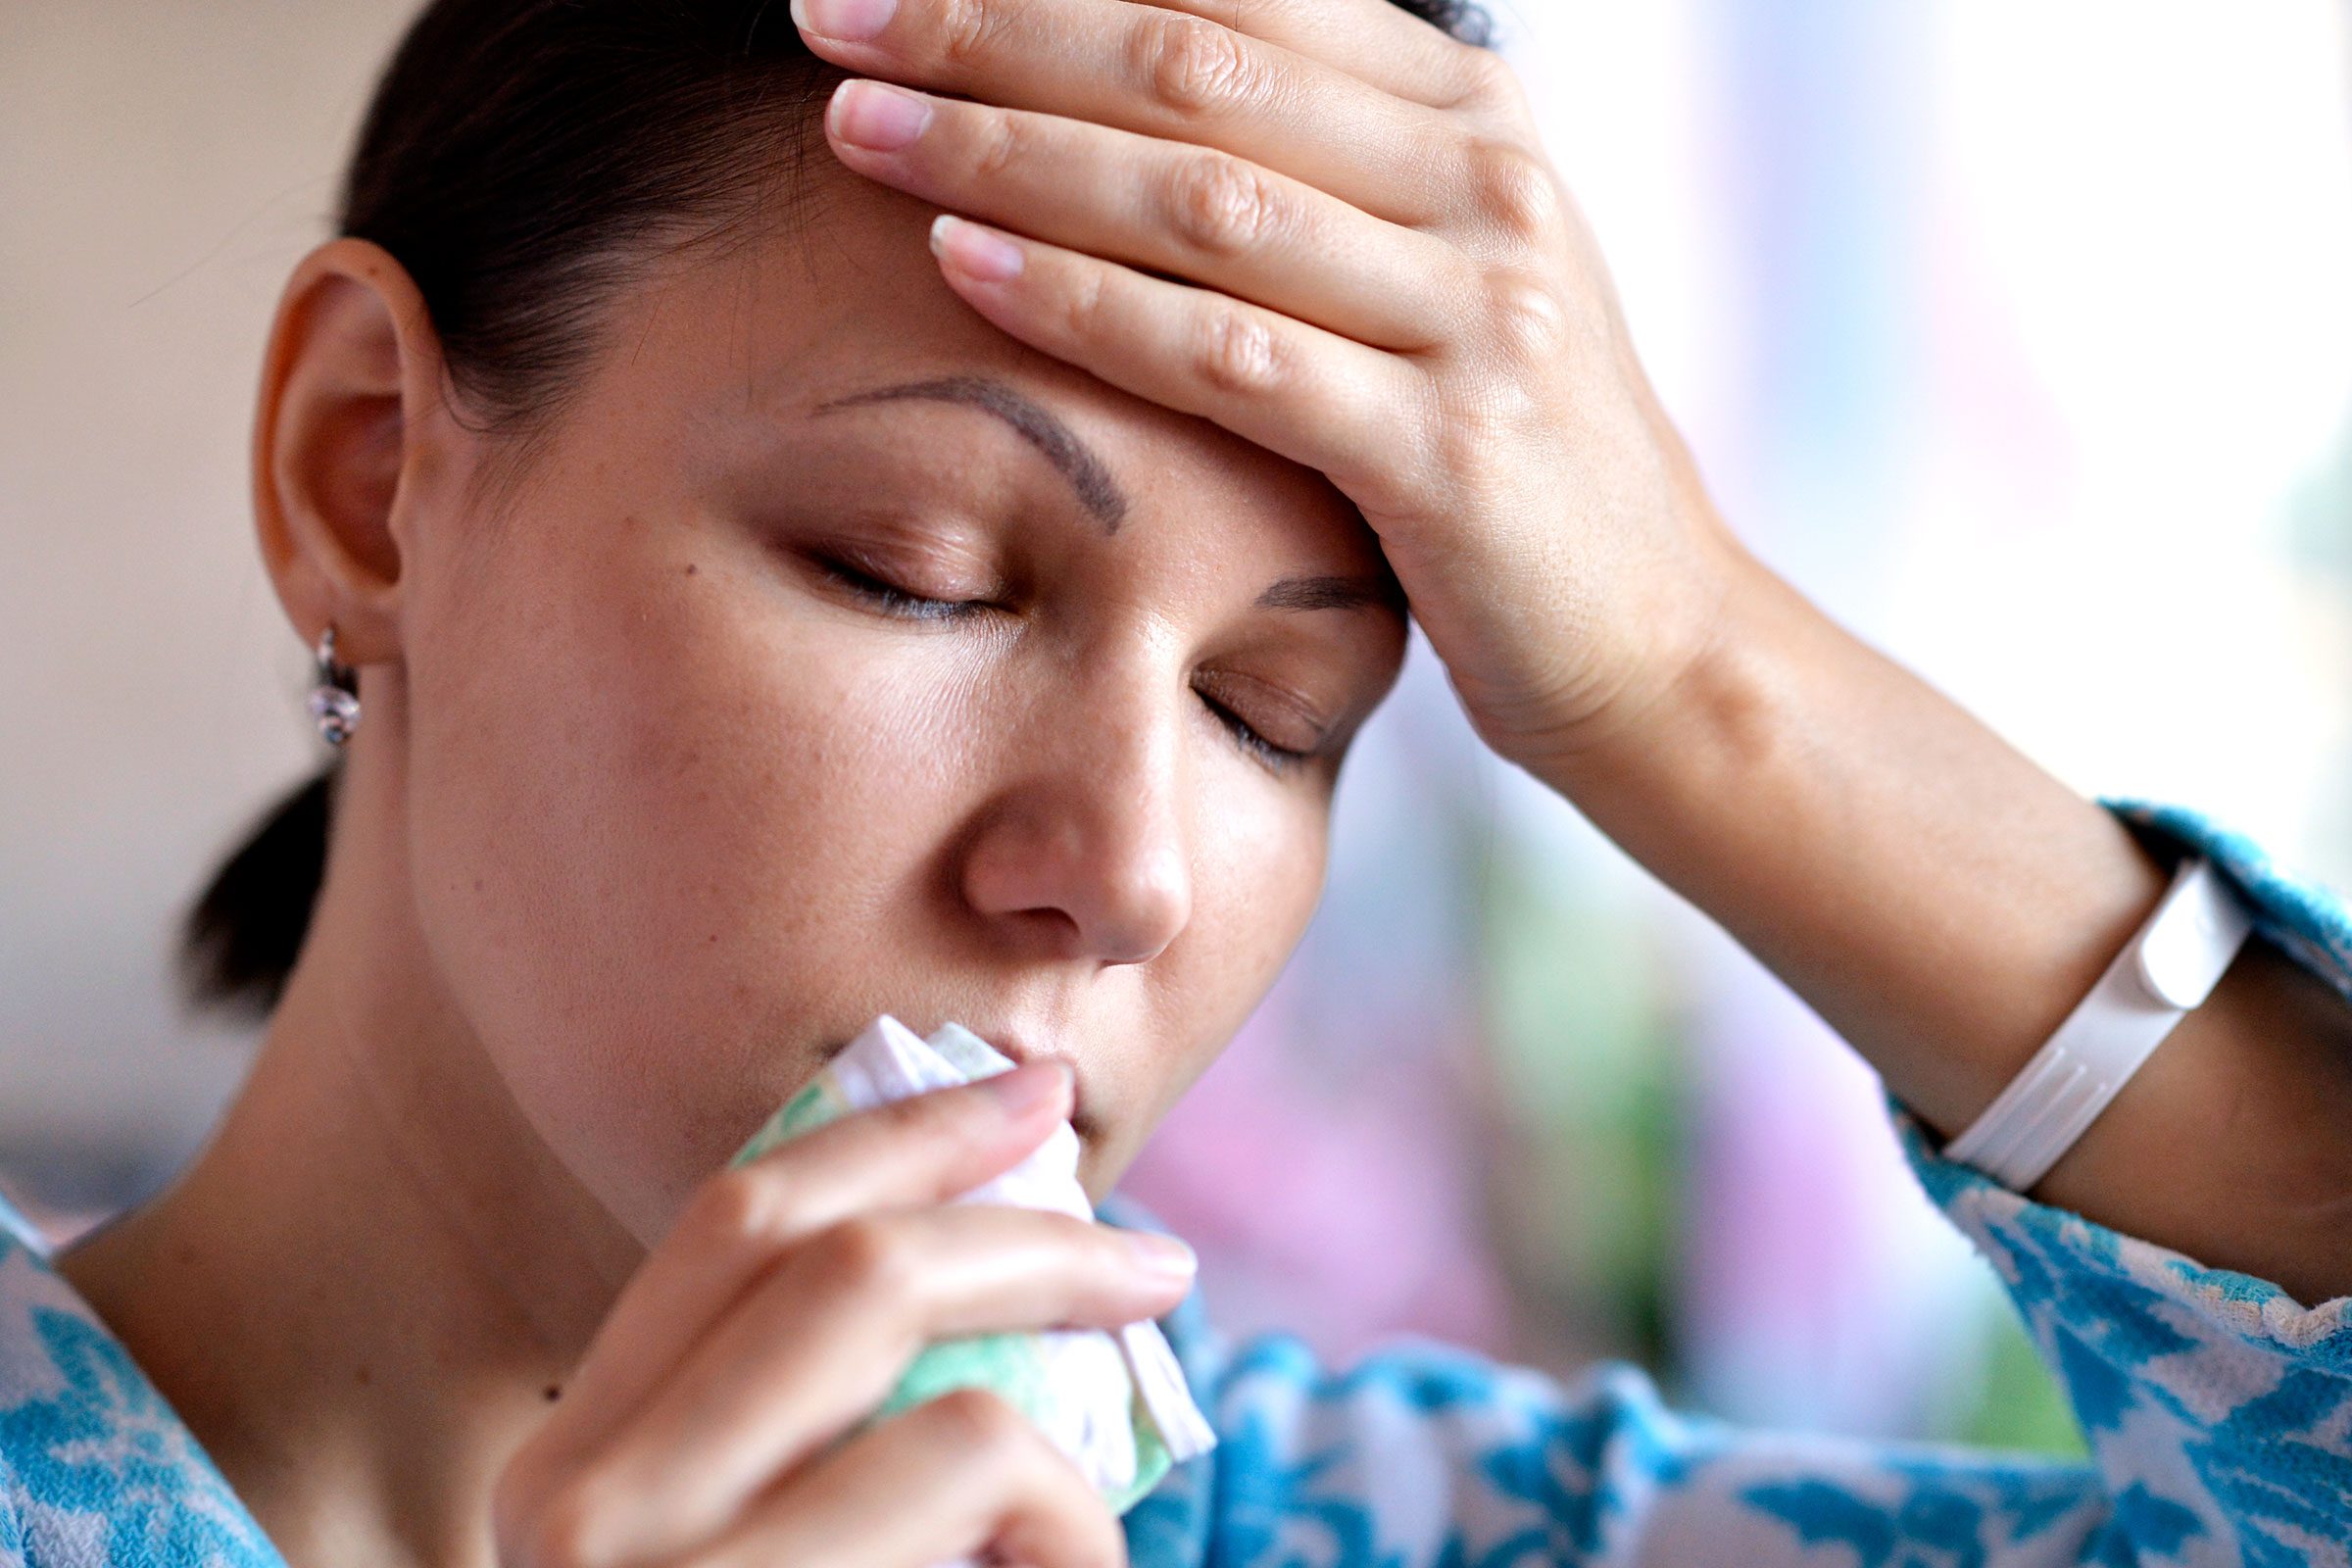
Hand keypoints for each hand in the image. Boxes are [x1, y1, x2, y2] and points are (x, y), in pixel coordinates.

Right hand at [491, 1060, 1192, 1567]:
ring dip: (1072, 1462)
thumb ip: (833, 1435)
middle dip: (1025, 1224)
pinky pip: (992, 1483)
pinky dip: (1078, 1537)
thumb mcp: (772, 1547)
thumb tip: (1010, 1274)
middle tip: (1155, 1254)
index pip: (730, 1222)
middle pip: (831, 1259)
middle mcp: (574, 1506)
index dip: (897, 1134)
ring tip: (1085, 1544)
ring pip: (948, 1397)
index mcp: (575, 1463)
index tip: (1032, 1101)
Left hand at [789, 0, 1755, 770]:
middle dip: (993, 27)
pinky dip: (1086, 303)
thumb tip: (1141, 85)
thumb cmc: (1512, 457)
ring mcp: (1479, 310)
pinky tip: (961, 265)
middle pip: (1196, 66)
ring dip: (1007, 151)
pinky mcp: (1450, 449)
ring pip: (1201, 197)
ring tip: (857, 126)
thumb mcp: (1445, 277)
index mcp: (1473, 113)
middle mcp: (1486, 180)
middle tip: (832, 13)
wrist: (1660, 634)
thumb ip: (1325, 174)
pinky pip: (1230, 355)